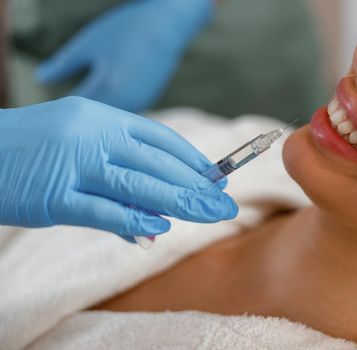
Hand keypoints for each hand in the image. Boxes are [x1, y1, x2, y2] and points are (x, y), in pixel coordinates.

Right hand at [0, 97, 236, 240]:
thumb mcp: (78, 147)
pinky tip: (161, 226)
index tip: (216, 178)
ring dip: (178, 201)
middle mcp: (92, 134)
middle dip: (196, 186)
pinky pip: (102, 208)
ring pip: (137, 183)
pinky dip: (134, 218)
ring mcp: (73, 163)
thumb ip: (117, 178)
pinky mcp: (53, 195)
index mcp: (101, 117)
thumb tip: (155, 221)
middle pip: (157, 162)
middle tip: (225, 203)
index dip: (192, 159)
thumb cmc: (31, 150)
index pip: (159, 138)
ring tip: (209, 214)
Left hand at [36, 0, 213, 111]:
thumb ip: (63, 65)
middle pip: (94, 122)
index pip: (75, 111)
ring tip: (78, 114)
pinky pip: (123, 112)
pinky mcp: (147, 100)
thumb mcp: (88, 44)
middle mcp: (126, 104)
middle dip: (77, 119)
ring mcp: (139, 104)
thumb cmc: (126, 30)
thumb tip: (40, 77)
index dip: (59, 113)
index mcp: (107, 90)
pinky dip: (111, 111)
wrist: (168, 25)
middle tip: (58, 118)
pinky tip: (101, 102)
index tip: (46, 114)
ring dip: (96, 119)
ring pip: (110, 121)